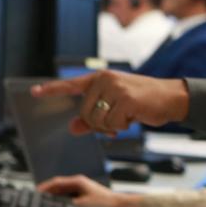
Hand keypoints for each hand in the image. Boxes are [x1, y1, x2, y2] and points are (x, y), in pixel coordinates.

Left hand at [30, 71, 189, 134]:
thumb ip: (92, 118)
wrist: (171, 98)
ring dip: (111, 127)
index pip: (72, 84)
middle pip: (85, 113)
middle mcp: (105, 80)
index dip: (52, 89)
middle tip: (116, 122)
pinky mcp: (125, 99)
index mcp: (101, 78)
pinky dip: (122, 127)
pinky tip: (133, 118)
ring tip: (127, 118)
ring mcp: (115, 88)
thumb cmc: (143, 102)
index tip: (34, 92)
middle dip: (99, 124)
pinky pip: (112, 124)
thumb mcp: (116, 108)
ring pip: (97, 120)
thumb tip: (72, 127)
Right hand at [38, 174, 139, 206]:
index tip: (37, 191)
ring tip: (43, 201)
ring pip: (62, 190)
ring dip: (53, 194)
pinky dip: (60, 198)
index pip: (57, 182)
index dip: (45, 187)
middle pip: (58, 185)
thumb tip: (56, 204)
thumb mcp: (82, 204)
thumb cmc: (102, 202)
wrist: (116, 204)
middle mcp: (78, 182)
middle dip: (47, 190)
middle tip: (36, 197)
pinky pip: (68, 194)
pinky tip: (56, 204)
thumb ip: (67, 203)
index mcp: (77, 181)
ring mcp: (80, 187)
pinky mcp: (83, 193)